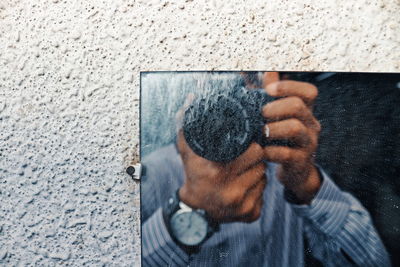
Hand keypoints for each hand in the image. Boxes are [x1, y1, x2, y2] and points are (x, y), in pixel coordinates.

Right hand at [177, 131, 265, 222]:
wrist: (195, 210)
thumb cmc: (194, 175)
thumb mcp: (188, 151)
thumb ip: (188, 124)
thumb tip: (192, 98)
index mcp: (220, 174)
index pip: (254, 152)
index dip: (251, 146)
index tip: (245, 145)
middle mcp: (233, 193)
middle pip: (261, 164)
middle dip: (255, 158)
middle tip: (245, 156)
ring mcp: (243, 206)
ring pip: (264, 178)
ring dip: (256, 172)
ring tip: (243, 171)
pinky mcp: (251, 215)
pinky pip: (264, 194)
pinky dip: (256, 188)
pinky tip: (244, 186)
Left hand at [262, 72, 321, 203]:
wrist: (294, 171)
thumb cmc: (281, 138)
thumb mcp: (277, 115)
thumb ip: (269, 93)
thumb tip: (256, 69)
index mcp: (306, 110)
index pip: (309, 92)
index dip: (289, 86)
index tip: (268, 89)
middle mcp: (311, 124)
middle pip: (298, 106)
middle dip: (275, 107)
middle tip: (260, 113)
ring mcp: (308, 143)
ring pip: (295, 129)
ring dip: (273, 129)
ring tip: (260, 132)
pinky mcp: (300, 162)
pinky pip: (286, 154)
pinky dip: (270, 151)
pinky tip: (261, 151)